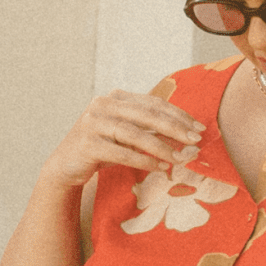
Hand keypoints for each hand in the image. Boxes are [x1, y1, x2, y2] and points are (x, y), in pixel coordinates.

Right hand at [43, 91, 204, 188]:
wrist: (66, 166)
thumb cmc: (101, 150)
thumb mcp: (125, 134)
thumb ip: (147, 129)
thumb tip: (183, 134)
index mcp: (116, 97)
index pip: (153, 103)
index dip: (178, 114)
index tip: (199, 127)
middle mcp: (103, 105)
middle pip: (147, 114)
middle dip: (175, 128)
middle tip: (196, 140)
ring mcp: (93, 123)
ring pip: (135, 134)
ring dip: (161, 147)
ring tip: (180, 159)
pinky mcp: (88, 144)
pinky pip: (122, 153)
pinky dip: (143, 161)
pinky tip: (160, 168)